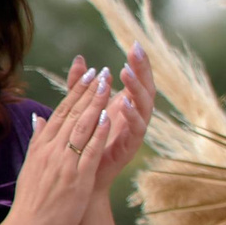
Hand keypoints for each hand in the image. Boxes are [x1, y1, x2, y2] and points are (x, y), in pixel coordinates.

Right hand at [6, 65, 127, 224]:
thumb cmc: (33, 200)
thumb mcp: (32, 165)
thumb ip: (37, 141)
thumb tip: (38, 119)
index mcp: (42, 146)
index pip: (60, 112)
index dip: (75, 92)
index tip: (87, 74)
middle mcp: (51, 150)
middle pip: (71, 114)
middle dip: (88, 90)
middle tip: (102, 70)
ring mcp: (63, 162)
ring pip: (81, 126)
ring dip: (95, 103)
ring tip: (108, 83)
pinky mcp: (76, 177)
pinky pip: (89, 150)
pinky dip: (99, 132)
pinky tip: (109, 116)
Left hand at [73, 47, 152, 193]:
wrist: (80, 180)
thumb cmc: (83, 145)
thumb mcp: (80, 108)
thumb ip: (80, 86)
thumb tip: (80, 59)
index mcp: (124, 106)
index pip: (136, 80)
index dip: (138, 64)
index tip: (134, 44)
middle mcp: (134, 117)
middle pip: (146, 88)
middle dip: (142, 70)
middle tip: (136, 52)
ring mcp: (135, 131)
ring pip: (144, 106)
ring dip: (136, 89)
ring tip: (126, 74)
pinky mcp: (131, 146)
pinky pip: (137, 129)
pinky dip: (133, 115)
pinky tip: (126, 103)